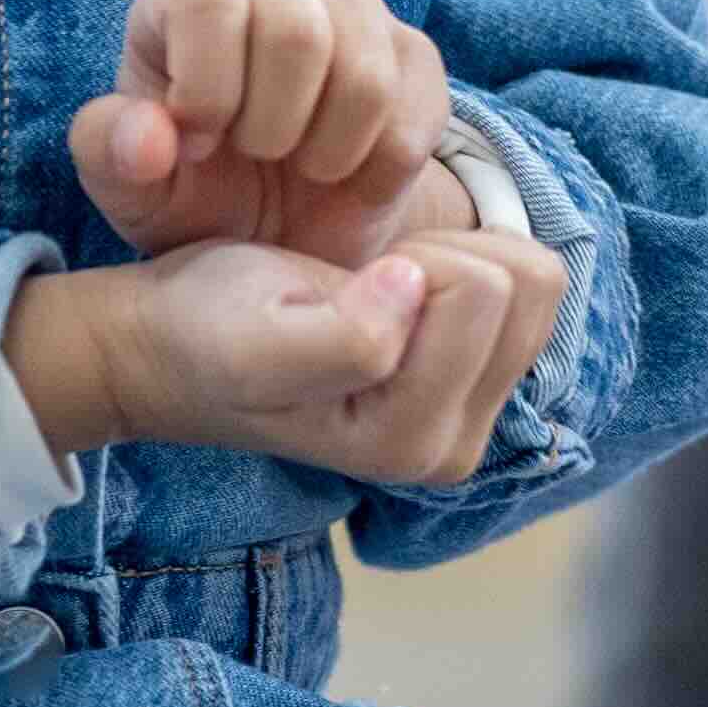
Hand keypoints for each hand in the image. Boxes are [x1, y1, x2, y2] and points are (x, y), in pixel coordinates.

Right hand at [4, 185, 569, 494]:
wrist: (171, 350)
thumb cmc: (209, 331)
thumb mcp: (255, 338)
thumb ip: (345, 337)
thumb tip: (418, 292)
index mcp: (412, 441)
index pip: (485, 290)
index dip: (412, 260)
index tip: (345, 288)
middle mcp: (455, 449)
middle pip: (528, 285)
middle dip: (444, 257)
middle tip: (363, 286)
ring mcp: (470, 421)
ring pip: (536, 281)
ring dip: (454, 259)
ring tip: (375, 290)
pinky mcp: (476, 388)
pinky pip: (526, 290)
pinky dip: (462, 265)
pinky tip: (396, 295)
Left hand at [72, 0, 447, 262]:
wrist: (284, 226)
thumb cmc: (195, 189)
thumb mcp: (135, 190)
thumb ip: (113, 157)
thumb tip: (148, 138)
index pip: (208, 1)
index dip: (206, 87)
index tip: (198, 144)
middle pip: (296, 34)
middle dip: (271, 128)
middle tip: (255, 157)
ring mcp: (354, 4)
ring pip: (365, 76)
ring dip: (327, 153)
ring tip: (300, 168)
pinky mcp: (414, 51)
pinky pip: (414, 114)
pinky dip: (377, 173)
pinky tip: (348, 178)